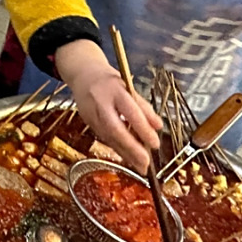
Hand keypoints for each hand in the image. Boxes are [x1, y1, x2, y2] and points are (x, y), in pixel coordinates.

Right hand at [53, 40, 162, 174]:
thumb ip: (143, 106)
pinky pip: (105, 138)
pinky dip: (118, 149)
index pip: (130, 112)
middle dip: (132, 149)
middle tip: (145, 164)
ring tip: (140, 166)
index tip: (155, 144)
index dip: (143, 129)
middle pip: (116, 130)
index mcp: (114, 91)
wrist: (82, 75)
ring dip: (126, 154)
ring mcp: (91, 114)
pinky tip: (128, 157)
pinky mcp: (88, 123)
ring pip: (109, 138)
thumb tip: (158, 126)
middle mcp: (100, 104)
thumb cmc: (109, 81)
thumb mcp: (128, 86)